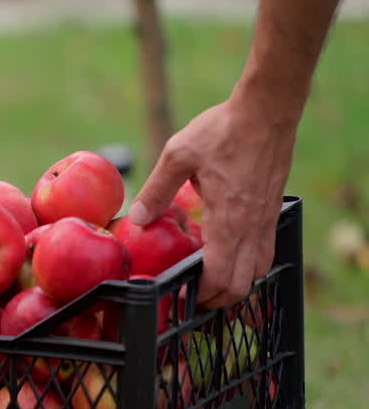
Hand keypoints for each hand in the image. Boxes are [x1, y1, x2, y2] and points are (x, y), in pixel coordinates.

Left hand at [128, 93, 296, 307]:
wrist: (267, 109)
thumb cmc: (222, 130)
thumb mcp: (178, 155)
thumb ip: (156, 191)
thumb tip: (136, 220)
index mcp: (228, 220)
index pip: (220, 276)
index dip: (201, 295)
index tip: (182, 298)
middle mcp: (252, 226)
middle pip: (241, 284)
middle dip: (218, 299)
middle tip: (193, 298)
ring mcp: (266, 220)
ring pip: (258, 270)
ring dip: (236, 283)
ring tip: (210, 282)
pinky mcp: (273, 210)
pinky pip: (266, 250)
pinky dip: (249, 264)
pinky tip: (230, 256)